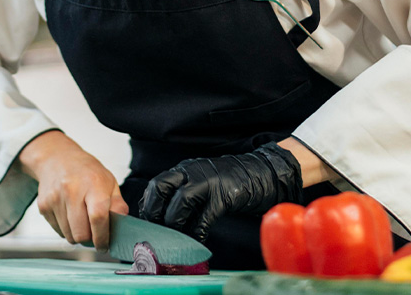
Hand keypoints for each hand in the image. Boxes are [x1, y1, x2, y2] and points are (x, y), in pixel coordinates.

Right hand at [19, 131, 129, 250]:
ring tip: (81, 220)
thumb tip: (122, 226)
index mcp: (93, 184)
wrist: (57, 158)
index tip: (104, 245)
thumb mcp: (109, 182)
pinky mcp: (43, 206)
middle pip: (81, 233)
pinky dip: (66, 229)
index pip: (98, 217)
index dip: (102, 237)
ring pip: (69, 236)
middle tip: (94, 234)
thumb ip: (117, 205)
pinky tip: (70, 215)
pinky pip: (58, 231)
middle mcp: (72, 190)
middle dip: (90, 239)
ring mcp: (55, 198)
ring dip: (78, 235)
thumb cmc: (86, 172)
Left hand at [139, 142, 304, 241]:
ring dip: (174, 223)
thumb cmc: (231, 181)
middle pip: (161, 188)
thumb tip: (163, 217)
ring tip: (174, 238)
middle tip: (155, 231)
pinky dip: (197, 232)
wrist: (263, 173)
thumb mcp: (202, 180)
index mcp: (185, 169)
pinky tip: (196, 241)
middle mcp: (193, 171)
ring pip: (180, 202)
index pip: (156, 184)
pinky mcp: (225, 196)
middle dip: (154, 212)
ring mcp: (209, 182)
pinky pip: (205, 217)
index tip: (147, 222)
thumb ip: (183, 192)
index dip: (148, 205)